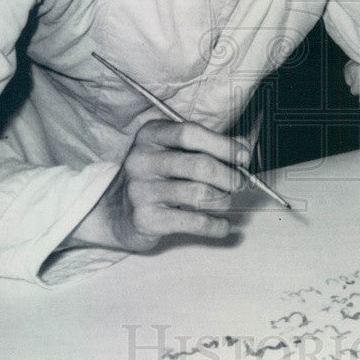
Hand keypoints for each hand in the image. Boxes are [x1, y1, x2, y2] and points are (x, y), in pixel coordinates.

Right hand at [65, 119, 251, 252]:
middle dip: (228, 176)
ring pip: (198, 194)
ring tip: (225, 203)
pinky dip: (216, 226)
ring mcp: (140, 190)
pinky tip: (222, 226)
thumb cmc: (155, 177)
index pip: (190, 133)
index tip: (244, 156)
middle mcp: (141, 160)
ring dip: (222, 200)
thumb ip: (206, 146)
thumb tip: (246, 146)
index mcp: (150, 135)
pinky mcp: (145, 219)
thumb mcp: (171, 152)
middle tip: (238, 184)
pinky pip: (193, 222)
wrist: (114, 212)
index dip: (222, 144)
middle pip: (198, 165)